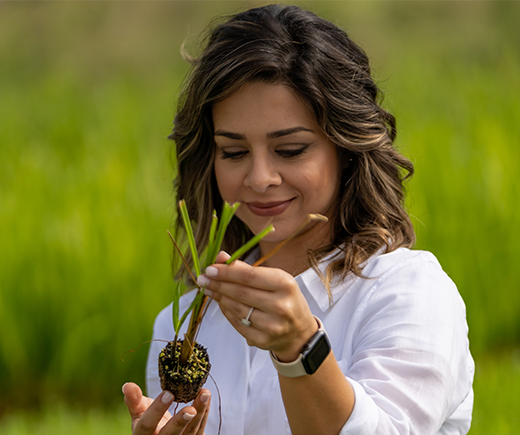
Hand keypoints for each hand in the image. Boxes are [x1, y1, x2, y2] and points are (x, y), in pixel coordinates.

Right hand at [122, 382, 209, 434]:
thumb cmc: (149, 421)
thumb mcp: (139, 413)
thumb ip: (134, 400)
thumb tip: (127, 385)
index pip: (147, 425)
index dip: (156, 410)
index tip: (168, 393)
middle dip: (180, 422)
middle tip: (190, 409)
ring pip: (190, 432)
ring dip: (200, 412)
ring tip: (204, 394)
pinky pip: (200, 429)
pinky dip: (205, 412)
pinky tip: (206, 398)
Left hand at [197, 251, 317, 361]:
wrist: (299, 333)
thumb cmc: (285, 300)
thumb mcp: (274, 279)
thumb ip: (247, 269)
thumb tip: (221, 257)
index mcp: (285, 285)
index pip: (249, 276)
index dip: (227, 272)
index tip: (210, 268)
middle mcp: (281, 306)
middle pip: (240, 292)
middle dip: (218, 284)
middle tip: (203, 278)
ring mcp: (272, 326)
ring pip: (236, 309)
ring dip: (219, 297)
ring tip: (208, 288)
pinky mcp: (262, 340)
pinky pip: (237, 323)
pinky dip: (226, 311)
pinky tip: (220, 303)